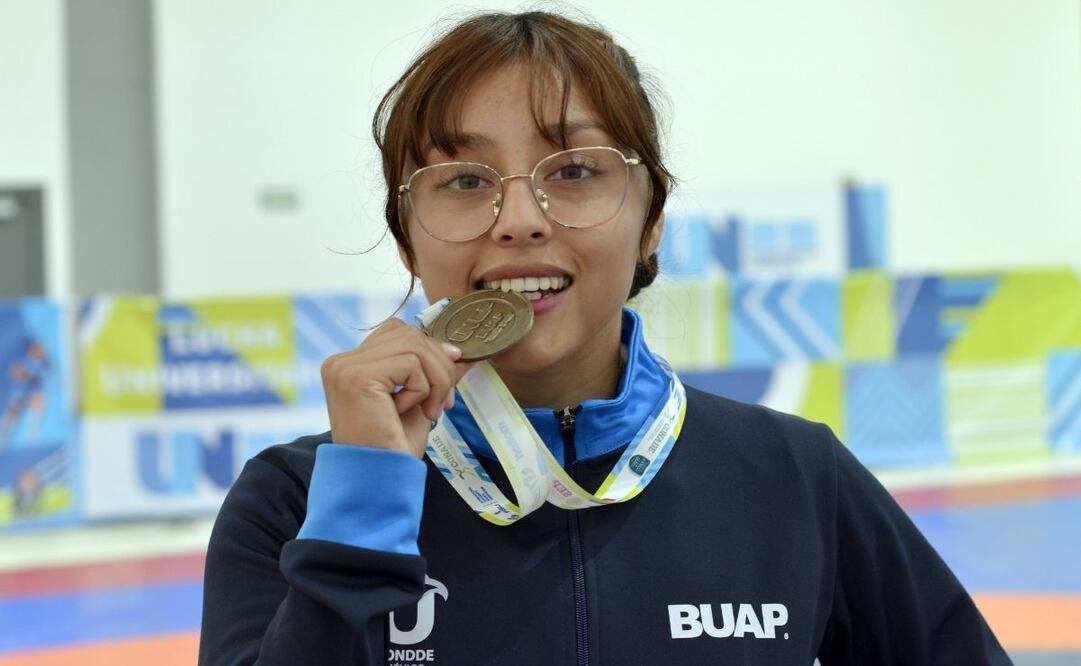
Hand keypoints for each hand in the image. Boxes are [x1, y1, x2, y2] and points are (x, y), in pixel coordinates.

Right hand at [320, 318, 472, 457]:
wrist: (379, 482)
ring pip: (414, 345)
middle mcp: (341, 362)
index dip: (429, 351)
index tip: (444, 385)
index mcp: (350, 365)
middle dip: (439, 366)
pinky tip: (407, 411)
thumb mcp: (420, 402)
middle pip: (408, 334)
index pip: (398, 332)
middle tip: (443, 403)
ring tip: (431, 411)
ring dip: (435, 380)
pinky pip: (410, 363)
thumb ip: (434, 373)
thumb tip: (459, 353)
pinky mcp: (356, 377)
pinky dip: (422, 389)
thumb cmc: (395, 449)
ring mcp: (345, 367)